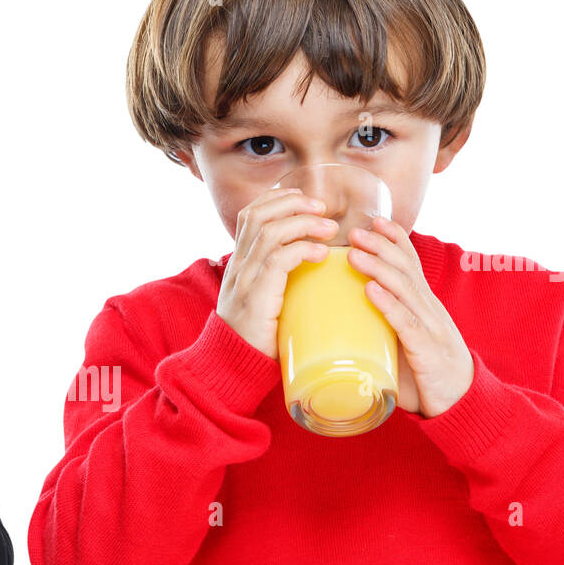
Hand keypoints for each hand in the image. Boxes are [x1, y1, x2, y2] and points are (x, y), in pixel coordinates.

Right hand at [217, 187, 337, 359]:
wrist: (233, 365)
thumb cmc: (256, 336)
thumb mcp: (263, 299)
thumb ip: (277, 278)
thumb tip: (311, 264)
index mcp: (239, 263)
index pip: (249, 215)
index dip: (276, 199)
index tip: (303, 199)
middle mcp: (238, 266)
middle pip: (259, 215)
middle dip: (293, 204)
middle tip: (322, 207)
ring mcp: (244, 279)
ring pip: (270, 232)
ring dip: (303, 223)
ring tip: (329, 229)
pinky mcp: (256, 296)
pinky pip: (278, 259)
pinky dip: (302, 249)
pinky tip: (321, 253)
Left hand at [345, 215, 473, 417]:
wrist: (463, 405)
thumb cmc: (428, 377)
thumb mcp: (406, 347)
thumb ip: (385, 333)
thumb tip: (346, 326)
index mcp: (426, 307)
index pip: (412, 265)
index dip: (395, 241)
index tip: (375, 221)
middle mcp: (430, 311)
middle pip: (405, 270)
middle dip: (381, 247)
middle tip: (355, 231)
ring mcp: (430, 328)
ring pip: (404, 290)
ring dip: (378, 268)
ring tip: (355, 254)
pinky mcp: (426, 351)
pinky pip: (405, 323)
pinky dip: (387, 304)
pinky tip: (371, 290)